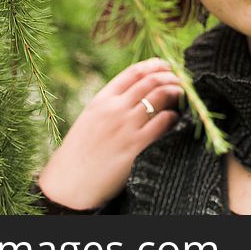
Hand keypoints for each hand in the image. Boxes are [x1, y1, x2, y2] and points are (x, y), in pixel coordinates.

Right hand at [37, 58, 183, 210]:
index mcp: (102, 100)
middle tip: (181, 81)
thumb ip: (110, 104)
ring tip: (182, 96)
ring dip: (175, 92)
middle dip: (170, 77)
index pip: (134, 72)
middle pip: (150, 81)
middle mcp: (114, 109)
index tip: (166, 66)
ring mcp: (125, 127)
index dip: (154, 65)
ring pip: (160, 97)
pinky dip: (174, 116)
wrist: (69, 183)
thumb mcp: (90, 119)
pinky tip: (176, 118)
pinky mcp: (136, 146)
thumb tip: (138, 93)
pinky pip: (163, 123)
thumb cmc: (80, 152)